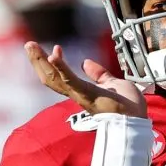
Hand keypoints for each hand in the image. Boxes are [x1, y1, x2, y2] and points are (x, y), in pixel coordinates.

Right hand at [26, 42, 146, 117]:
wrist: (137, 120)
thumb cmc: (129, 107)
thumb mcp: (113, 84)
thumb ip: (99, 74)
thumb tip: (85, 63)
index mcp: (82, 92)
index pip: (60, 78)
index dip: (53, 64)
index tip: (55, 49)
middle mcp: (77, 95)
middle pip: (50, 78)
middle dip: (37, 61)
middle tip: (28, 44)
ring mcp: (81, 95)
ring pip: (54, 78)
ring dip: (40, 61)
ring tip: (31, 46)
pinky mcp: (88, 95)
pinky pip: (70, 81)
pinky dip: (61, 68)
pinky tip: (53, 56)